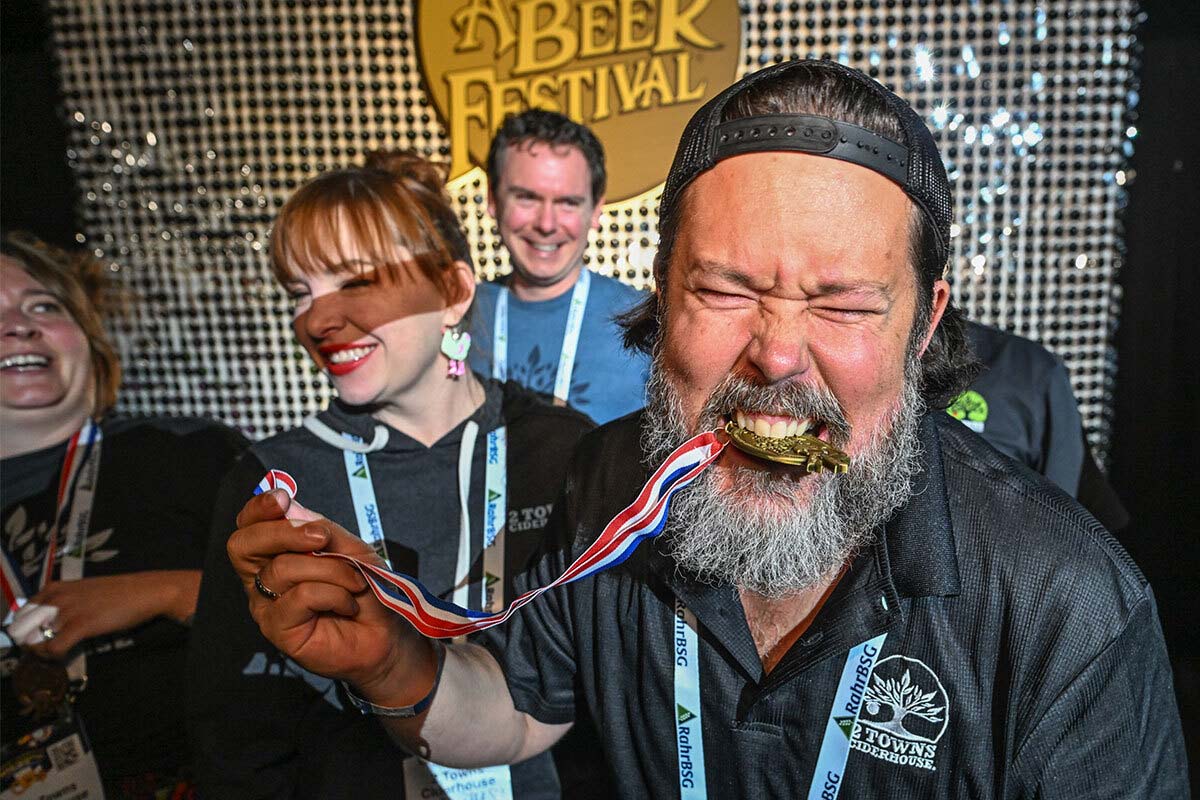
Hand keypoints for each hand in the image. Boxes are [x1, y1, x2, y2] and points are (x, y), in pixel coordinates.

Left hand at [24, 570, 199, 660]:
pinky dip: (52, 656)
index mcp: (56, 588)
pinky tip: (62, 655)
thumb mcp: (85, 590)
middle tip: (42, 649)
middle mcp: (57, 597)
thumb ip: (65, 601)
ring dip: (39, 651)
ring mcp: (68, 611)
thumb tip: (49, 621)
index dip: (24, 629)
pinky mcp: (81, 625)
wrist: (146, 591)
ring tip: (53, 653)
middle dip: (27, 642)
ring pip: (34, 639)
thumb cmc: (119, 592)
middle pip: (22, 627)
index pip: (22, 612)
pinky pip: (53, 647)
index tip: (34, 637)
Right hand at [227, 490, 430, 695]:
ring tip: (355, 582)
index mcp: (275, 554)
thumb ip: (320, 527)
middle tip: (321, 537)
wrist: (386, 634)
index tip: (282, 499)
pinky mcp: (277, 629)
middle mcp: (263, 579)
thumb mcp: (349, 548)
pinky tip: (347, 604)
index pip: (248, 526)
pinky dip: (333, 593)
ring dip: (330, 569)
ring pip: (283, 568)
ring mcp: (267, 605)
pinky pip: (300, 595)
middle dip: (282, 532)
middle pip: (243, 545)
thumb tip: (289, 506)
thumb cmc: (366, 590)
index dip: (258, 509)